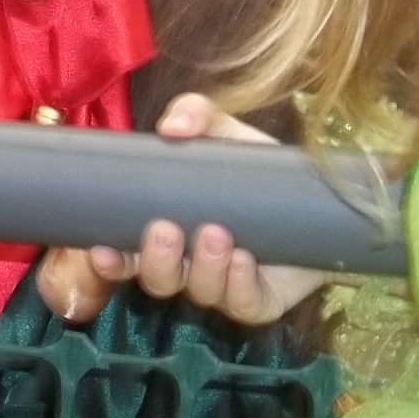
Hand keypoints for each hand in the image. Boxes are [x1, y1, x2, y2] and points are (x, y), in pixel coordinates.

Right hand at [76, 93, 327, 326]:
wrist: (318, 198)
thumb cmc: (254, 167)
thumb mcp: (224, 132)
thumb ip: (196, 114)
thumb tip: (172, 127)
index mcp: (167, 231)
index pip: (124, 255)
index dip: (108, 260)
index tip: (101, 249)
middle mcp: (188, 266)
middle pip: (158, 280)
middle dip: (157, 261)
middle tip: (167, 230)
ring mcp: (222, 287)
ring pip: (200, 292)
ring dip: (205, 265)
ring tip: (216, 232)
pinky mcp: (257, 301)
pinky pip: (242, 303)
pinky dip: (239, 283)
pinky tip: (243, 259)